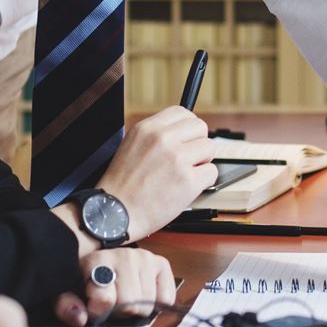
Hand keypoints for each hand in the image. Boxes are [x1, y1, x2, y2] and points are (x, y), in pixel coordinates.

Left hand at [55, 247, 177, 326]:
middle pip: (129, 304)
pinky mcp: (161, 264)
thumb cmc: (84, 279)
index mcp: (97, 260)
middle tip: (111, 304)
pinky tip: (142, 296)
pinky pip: (165, 298)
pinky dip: (156, 304)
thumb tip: (80, 318)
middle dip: (118, 311)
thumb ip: (66, 306)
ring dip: (135, 308)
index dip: (97, 312)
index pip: (105, 299)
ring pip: (147, 304)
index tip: (91, 308)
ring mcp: (145, 258)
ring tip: (124, 299)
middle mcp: (125, 255)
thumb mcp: (66, 291)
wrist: (101, 259)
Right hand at [96, 106, 217, 238]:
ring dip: (202, 162)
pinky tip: (186, 188)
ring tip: (184, 174)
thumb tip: (182, 132)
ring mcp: (177, 158)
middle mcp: (163, 139)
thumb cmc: (122, 186)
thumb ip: (156, 136)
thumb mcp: (131, 146)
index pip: (182, 112)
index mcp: (147, 128)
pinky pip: (211, 172)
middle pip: (200, 127)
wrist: (114, 214)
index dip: (188, 127)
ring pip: (209, 147)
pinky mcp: (188, 180)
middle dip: (197, 143)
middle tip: (188, 158)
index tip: (187, 138)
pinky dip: (203, 182)